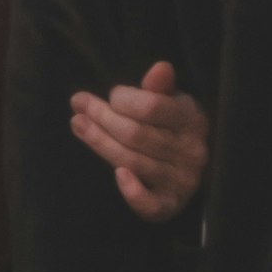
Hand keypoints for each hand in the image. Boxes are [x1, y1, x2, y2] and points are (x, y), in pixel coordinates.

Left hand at [70, 60, 208, 221]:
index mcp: (193, 120)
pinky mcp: (169, 205)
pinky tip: (116, 175)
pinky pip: (148, 203)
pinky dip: (131, 191)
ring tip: (77, 124)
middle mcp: (192, 151)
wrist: (187, 169)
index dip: (123, 99)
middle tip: (78, 105)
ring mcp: (182, 181)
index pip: (152, 107)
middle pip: (135, 134)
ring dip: (99, 142)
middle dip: (102, 118)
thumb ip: (160, 87)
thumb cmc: (171, 127)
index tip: (110, 96)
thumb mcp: (170, 102)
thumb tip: (161, 67)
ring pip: (131, 161)